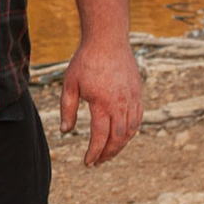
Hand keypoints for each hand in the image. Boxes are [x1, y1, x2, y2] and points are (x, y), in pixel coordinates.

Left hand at [60, 37, 143, 165]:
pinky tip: (121, 137)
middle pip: (118, 139)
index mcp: (102, 103)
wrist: (108, 40)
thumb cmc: (85, 61)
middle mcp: (120, 104)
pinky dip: (130, 132)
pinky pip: (137, 119)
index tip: (88, 162)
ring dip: (120, 146)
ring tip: (108, 153)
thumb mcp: (70, 84)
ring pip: (130, 131)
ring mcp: (132, 99)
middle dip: (108, 154)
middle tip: (98, 162)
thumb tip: (65, 131)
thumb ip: (67, 109)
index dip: (94, 152)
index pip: (100, 136)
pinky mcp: (138, 94)